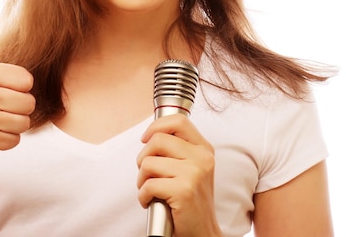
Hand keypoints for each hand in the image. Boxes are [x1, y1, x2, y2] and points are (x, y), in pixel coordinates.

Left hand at [136, 114, 220, 236]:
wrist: (203, 232)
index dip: (156, 127)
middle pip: (157, 140)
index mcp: (204, 149)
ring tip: (151, 190)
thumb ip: (177, 148)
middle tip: (147, 173)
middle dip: (143, 157)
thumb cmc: (190, 200)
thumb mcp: (191, 168)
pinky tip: (152, 202)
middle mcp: (202, 158)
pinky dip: (143, 196)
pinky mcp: (183, 190)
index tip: (146, 139)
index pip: (178, 121)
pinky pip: (148, 185)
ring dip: (142, 179)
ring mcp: (194, 173)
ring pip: (148, 163)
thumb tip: (150, 134)